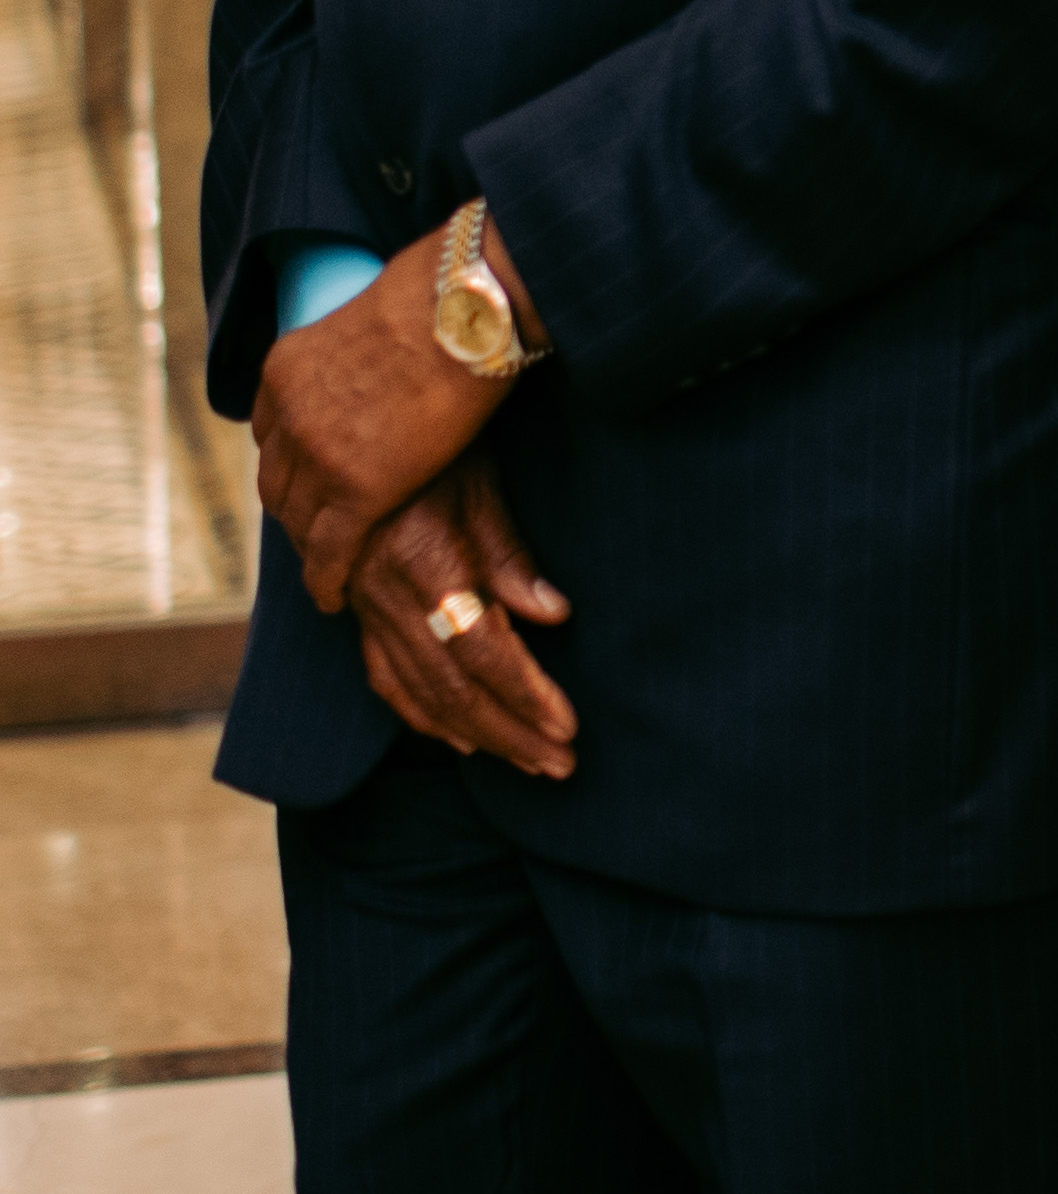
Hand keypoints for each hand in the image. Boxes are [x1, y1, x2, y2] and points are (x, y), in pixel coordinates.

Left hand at [253, 218, 542, 610]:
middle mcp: (287, 415)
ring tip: (326, 568)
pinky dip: (325, 578)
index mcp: (283, 370)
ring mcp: (317, 457)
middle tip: (315, 531)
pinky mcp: (355, 492)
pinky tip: (333, 595)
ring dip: (308, 545)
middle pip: (277, 480)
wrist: (457, 311)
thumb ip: (362, 350)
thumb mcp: (371, 323)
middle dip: (294, 509)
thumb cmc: (439, 302)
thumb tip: (393, 347)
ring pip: (297, 519)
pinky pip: (328, 550)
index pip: (271, 433)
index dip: (290, 463)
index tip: (307, 479)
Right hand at [348, 456, 576, 777]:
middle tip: (560, 765)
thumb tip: (555, 616)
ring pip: (421, 692)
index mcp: (425, 564)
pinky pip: (384, 678)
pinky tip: (459, 739)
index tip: (566, 727)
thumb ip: (511, 557)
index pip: (481, 650)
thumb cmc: (434, 447)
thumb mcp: (478, 486)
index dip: (524, 694)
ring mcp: (367, 608)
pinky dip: (421, 716)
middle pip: (453, 687)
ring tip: (528, 763)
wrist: (354, 428)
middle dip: (511, 733)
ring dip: (478, 734)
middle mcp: (389, 597)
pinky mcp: (358, 609)